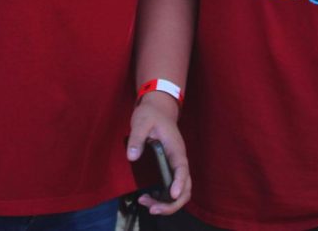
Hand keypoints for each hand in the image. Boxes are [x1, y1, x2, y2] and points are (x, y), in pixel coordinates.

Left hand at [127, 93, 190, 214]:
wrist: (159, 109)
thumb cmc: (151, 114)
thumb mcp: (141, 121)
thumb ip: (137, 138)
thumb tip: (132, 157)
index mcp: (175, 148)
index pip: (182, 168)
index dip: (179, 183)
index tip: (171, 195)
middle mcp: (180, 160)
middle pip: (186, 188)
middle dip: (172, 203)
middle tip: (152, 209)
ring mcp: (177, 165)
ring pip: (181, 191)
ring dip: (168, 203)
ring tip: (146, 204)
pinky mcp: (171, 168)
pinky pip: (174, 188)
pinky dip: (165, 198)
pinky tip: (150, 198)